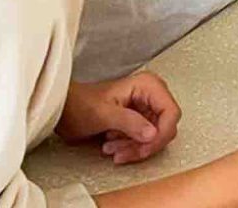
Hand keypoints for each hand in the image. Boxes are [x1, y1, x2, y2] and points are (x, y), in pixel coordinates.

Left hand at [57, 72, 180, 164]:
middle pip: (164, 128)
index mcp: (148, 85)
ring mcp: (147, 108)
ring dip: (134, 148)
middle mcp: (151, 95)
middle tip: (123, 152)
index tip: (145, 146)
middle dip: (144, 144)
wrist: (66, 110)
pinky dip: (130, 148)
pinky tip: (113, 147)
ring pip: (155, 138)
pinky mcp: (140, 121)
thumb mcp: (104, 114)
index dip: (161, 133)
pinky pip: (145, 141)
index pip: (171, 113)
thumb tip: (153, 133)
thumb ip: (129, 122)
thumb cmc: (80, 105)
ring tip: (112, 148)